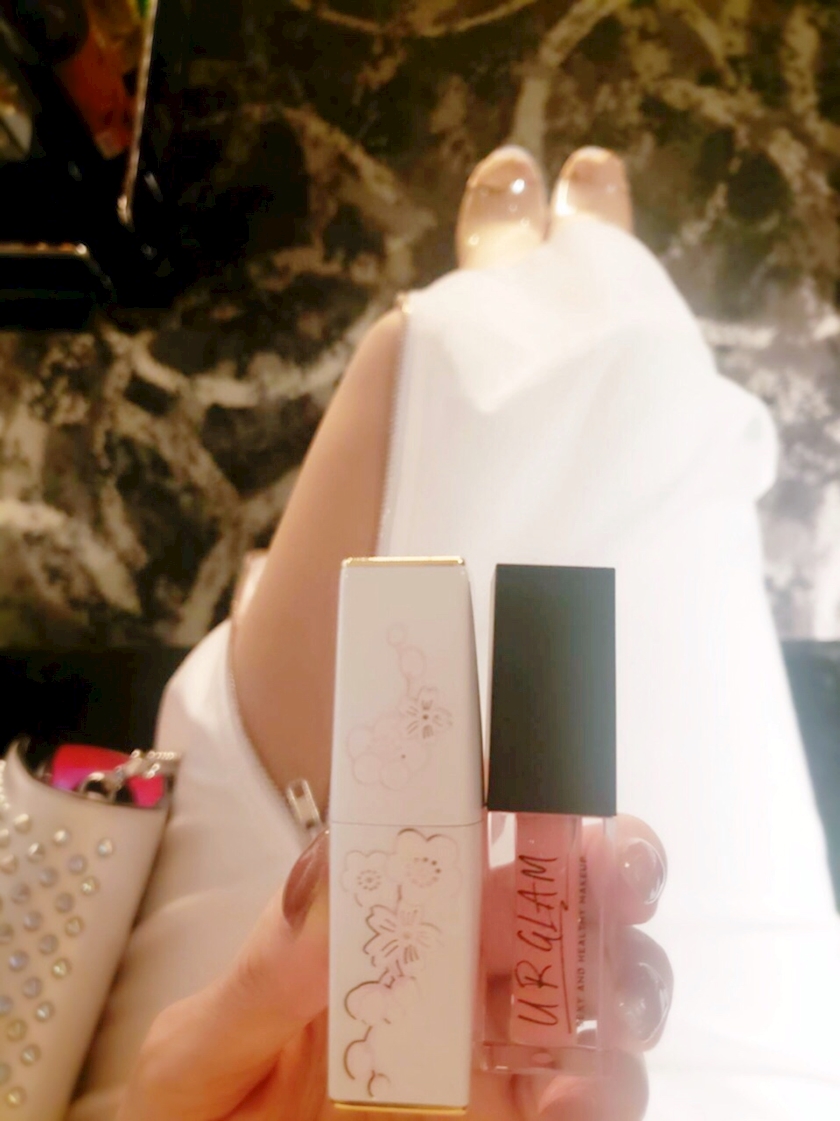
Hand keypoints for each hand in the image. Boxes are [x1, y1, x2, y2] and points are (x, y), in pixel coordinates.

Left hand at [118, 813, 669, 1120]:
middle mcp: (452, 986)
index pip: (464, 850)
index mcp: (381, 932)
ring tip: (607, 1012)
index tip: (549, 798)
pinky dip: (600, 1090)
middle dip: (606, 877)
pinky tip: (567, 1098)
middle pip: (557, 909)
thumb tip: (329, 895)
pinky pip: (579, 1097)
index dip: (518, 809)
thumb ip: (260, 976)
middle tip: (619, 877)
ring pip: (592, 1001)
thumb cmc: (198, 1109)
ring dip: (622, 985)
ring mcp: (488, 1062)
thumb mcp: (201, 1047)